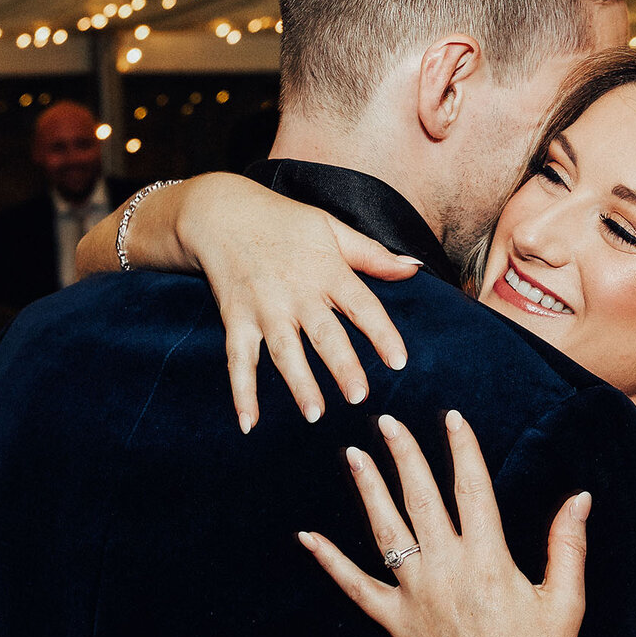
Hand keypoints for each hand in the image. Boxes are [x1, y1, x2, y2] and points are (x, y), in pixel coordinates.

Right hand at [158, 175, 423, 432]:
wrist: (221, 213)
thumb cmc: (284, 222)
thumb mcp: (332, 228)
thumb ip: (372, 254)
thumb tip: (414, 267)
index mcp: (327, 270)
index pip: (362, 305)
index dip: (381, 333)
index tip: (399, 361)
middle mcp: (296, 292)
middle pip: (323, 333)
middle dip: (341, 365)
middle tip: (359, 396)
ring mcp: (264, 308)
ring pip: (284, 351)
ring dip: (298, 383)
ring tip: (314, 414)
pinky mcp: (236, 319)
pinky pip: (238, 360)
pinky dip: (241, 393)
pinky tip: (248, 423)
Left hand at [298, 411, 588, 636]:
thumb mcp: (564, 600)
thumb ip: (567, 544)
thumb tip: (580, 497)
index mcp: (489, 562)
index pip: (472, 490)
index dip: (462, 449)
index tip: (452, 418)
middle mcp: (447, 574)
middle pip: (421, 499)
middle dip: (404, 455)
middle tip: (387, 421)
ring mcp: (416, 599)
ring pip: (386, 533)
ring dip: (368, 490)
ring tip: (353, 455)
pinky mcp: (396, 625)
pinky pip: (355, 588)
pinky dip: (329, 562)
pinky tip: (307, 538)